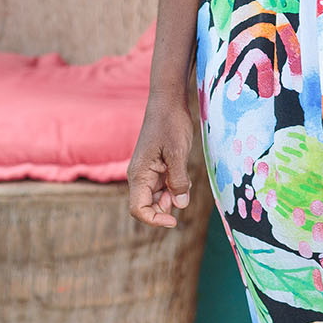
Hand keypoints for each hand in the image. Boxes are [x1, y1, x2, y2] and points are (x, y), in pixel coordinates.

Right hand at [128, 94, 194, 229]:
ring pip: (158, 197)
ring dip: (172, 196)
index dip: (154, 219)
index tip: (174, 220)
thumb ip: (178, 180)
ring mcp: (148, 172)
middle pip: (149, 205)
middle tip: (183, 192)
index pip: (138, 209)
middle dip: (166, 207)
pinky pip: (164, 185)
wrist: (168, 102)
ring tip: (184, 181)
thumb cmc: (170, 124)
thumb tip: (180, 205)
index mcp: (139, 175)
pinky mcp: (157, 167)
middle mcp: (140, 176)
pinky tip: (184, 175)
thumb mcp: (178, 153)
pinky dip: (175, 186)